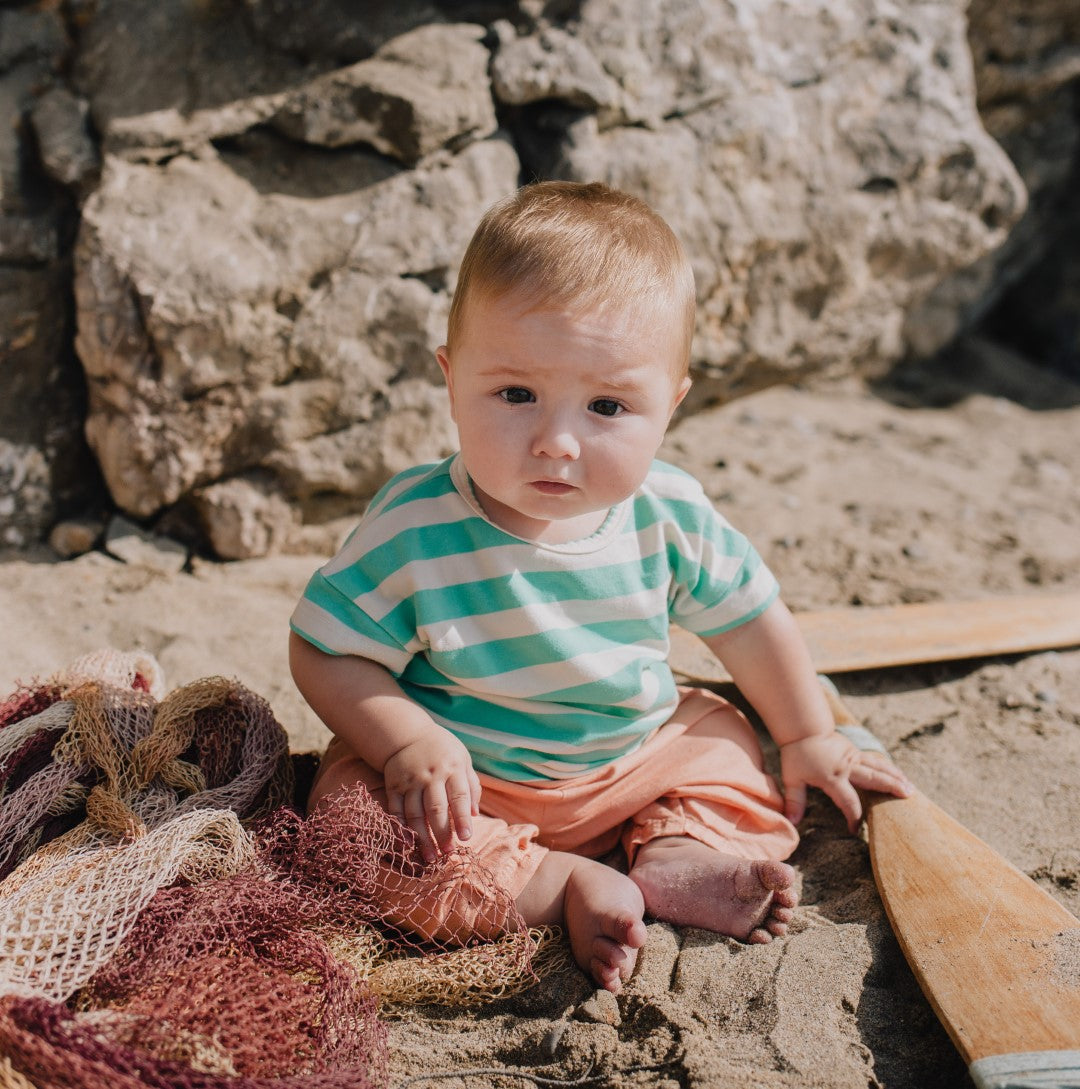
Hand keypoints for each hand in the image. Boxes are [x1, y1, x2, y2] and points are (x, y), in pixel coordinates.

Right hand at [382, 730, 481, 862]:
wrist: (407, 734)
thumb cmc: (442, 750)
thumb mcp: (463, 759)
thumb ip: (472, 785)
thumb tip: (474, 814)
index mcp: (452, 768)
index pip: (459, 796)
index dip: (462, 818)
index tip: (466, 838)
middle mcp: (431, 775)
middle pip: (436, 809)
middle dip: (442, 833)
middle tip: (448, 853)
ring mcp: (410, 781)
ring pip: (415, 814)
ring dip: (422, 837)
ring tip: (431, 857)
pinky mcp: (393, 786)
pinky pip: (396, 810)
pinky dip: (400, 828)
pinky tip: (407, 844)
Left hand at [779, 732, 911, 831]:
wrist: (803, 728)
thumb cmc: (797, 755)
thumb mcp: (792, 778)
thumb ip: (794, 800)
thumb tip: (791, 822)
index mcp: (832, 777)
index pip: (848, 801)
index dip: (853, 817)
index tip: (855, 830)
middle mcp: (847, 766)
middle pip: (873, 779)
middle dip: (890, 789)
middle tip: (908, 797)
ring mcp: (854, 757)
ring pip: (879, 768)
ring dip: (895, 777)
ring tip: (910, 789)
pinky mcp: (855, 751)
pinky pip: (875, 762)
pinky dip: (889, 769)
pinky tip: (900, 776)